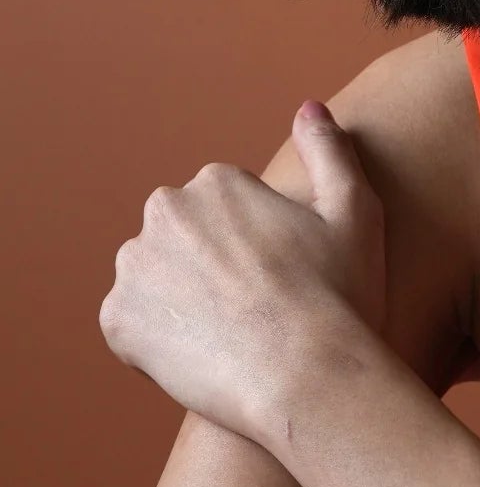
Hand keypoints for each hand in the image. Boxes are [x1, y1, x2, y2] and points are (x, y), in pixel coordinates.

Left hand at [98, 102, 386, 444]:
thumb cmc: (340, 295)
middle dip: (207, 265)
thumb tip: (307, 108)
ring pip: (154, 280)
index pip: (223, 210)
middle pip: (182, 239)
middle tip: (254, 308)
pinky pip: (130, 325)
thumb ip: (328, 150)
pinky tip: (202, 356)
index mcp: (215, 183)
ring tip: (229, 335)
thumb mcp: (355, 211)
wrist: (306, 378)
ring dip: (179, 300)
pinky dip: (156, 341)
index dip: (255, 247)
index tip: (279, 278)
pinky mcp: (117, 320)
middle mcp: (164, 212)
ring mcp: (135, 267)